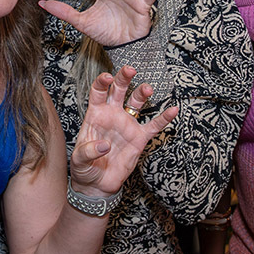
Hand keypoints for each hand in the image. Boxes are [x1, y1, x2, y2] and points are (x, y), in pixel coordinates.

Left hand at [69, 65, 177, 197]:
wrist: (98, 184)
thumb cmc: (85, 167)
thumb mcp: (79, 160)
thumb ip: (88, 151)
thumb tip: (104, 145)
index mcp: (95, 115)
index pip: (99, 92)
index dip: (102, 82)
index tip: (108, 77)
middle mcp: (113, 115)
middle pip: (119, 90)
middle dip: (124, 78)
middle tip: (130, 69)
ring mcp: (127, 125)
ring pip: (137, 103)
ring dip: (142, 93)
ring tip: (147, 88)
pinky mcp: (139, 138)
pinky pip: (154, 126)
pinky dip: (164, 118)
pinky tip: (173, 109)